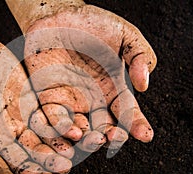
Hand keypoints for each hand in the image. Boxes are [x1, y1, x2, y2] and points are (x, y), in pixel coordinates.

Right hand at [0, 34, 72, 173]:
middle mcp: (3, 137)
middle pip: (24, 161)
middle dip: (39, 172)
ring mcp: (20, 120)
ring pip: (41, 143)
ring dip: (55, 153)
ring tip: (67, 160)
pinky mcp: (32, 103)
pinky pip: (50, 117)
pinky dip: (61, 126)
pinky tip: (72, 132)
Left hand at [23, 4, 156, 154]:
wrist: (61, 14)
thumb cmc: (95, 25)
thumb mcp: (125, 36)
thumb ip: (140, 57)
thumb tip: (143, 85)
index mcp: (114, 89)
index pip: (128, 113)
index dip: (136, 125)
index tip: (145, 135)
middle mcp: (93, 100)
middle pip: (103, 128)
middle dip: (110, 136)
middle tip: (113, 137)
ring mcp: (70, 100)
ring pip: (79, 128)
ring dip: (86, 138)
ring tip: (93, 139)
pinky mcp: (47, 96)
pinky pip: (53, 116)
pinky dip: (60, 126)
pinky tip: (70, 131)